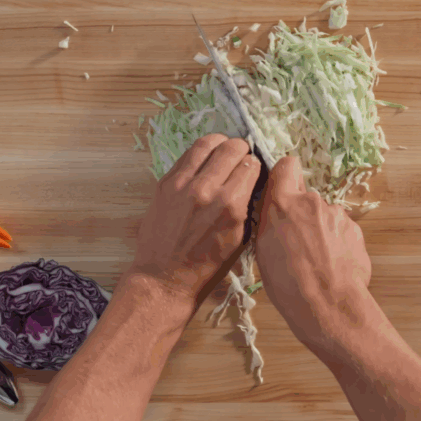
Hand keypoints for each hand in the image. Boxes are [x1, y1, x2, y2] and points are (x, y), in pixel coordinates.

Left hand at [127, 134, 261, 308]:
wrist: (164, 277)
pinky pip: (187, 155)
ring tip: (224, 150)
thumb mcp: (239, 239)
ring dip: (220, 143)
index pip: (251, 165)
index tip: (254, 170)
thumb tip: (253, 179)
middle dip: (242, 149)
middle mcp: (207, 189)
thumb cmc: (206, 266)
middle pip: (231, 148)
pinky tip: (205, 160)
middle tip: (242, 156)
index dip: (256, 165)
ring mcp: (182, 184)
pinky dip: (200, 153)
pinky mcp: (165, 183)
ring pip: (207, 144)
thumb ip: (246, 205)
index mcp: (230, 206)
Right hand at [254, 157, 373, 351]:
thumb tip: (277, 212)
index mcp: (284, 204)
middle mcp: (312, 202)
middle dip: (301, 214)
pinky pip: (341, 231)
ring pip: (324, 216)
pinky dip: (336, 244)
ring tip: (316, 260)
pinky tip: (332, 265)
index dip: (284, 176)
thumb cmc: (288, 283)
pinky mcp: (355, 230)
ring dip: (320, 230)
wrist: (328, 305)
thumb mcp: (263, 250)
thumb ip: (271, 221)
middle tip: (296, 243)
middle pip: (305, 198)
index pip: (286, 166)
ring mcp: (337, 215)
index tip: (282, 190)